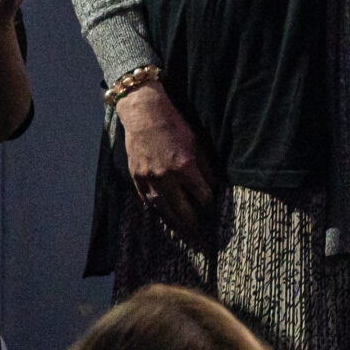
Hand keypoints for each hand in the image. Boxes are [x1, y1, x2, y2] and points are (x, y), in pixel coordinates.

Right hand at [115, 82, 216, 242]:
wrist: (144, 113)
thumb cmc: (173, 125)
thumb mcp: (196, 143)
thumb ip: (205, 167)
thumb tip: (213, 186)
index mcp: (185, 167)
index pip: (202, 196)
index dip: (209, 203)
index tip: (211, 207)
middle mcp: (166, 177)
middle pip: (182, 210)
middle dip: (193, 223)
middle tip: (200, 236)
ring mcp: (149, 179)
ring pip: (163, 210)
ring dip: (174, 223)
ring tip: (183, 233)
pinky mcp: (136, 177)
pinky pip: (147, 200)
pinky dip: (156, 209)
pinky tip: (164, 216)